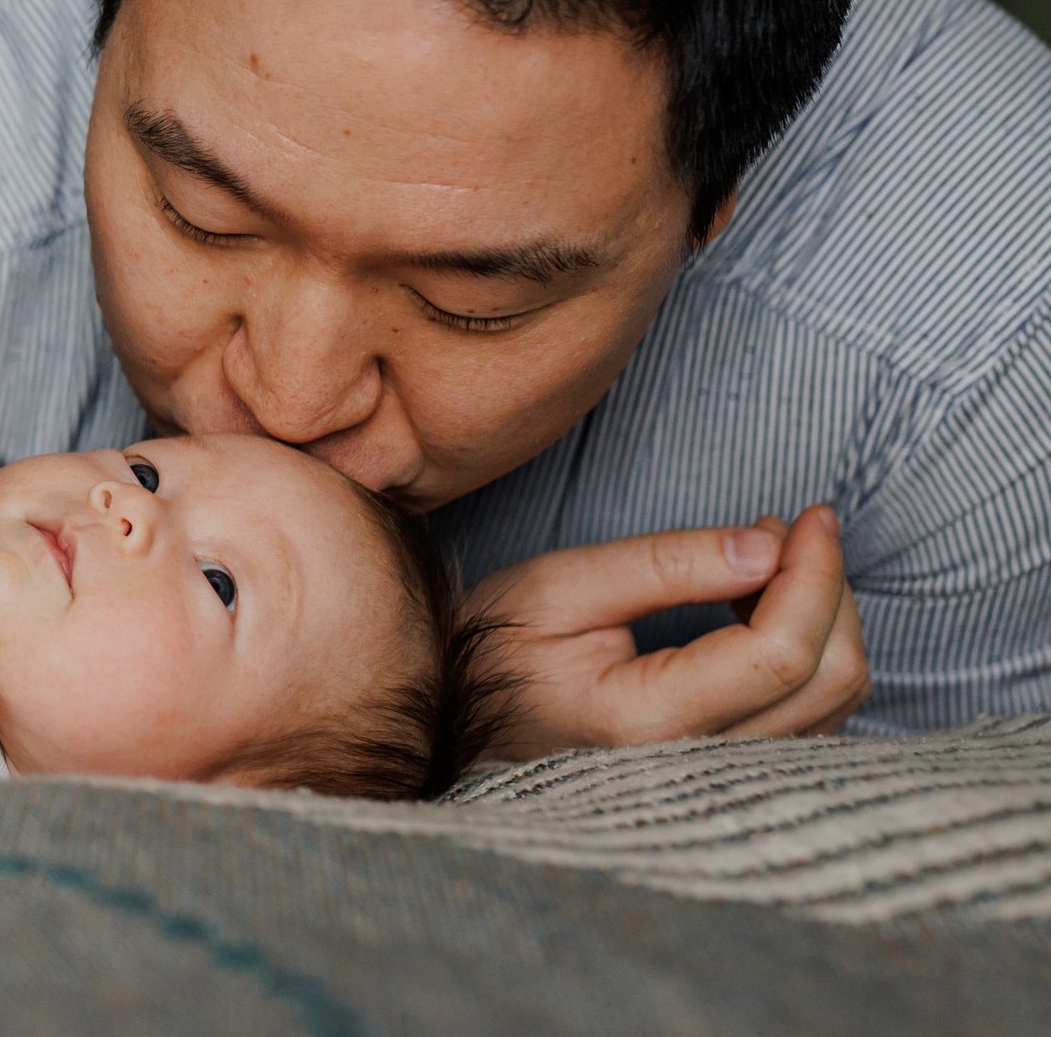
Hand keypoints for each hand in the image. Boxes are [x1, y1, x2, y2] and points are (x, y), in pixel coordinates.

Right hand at [469, 505, 869, 758]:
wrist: (459, 714)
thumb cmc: (495, 648)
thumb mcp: (561, 586)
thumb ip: (663, 564)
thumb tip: (767, 545)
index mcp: (649, 720)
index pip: (780, 651)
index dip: (814, 573)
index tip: (809, 514)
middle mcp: (697, 764)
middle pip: (828, 680)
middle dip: (830, 589)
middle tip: (784, 528)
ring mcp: (717, 779)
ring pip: (834, 704)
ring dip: (826, 620)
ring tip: (766, 562)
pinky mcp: (726, 773)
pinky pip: (813, 717)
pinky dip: (812, 654)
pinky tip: (762, 612)